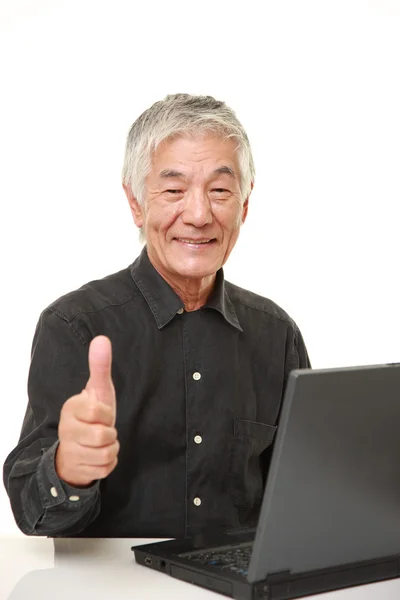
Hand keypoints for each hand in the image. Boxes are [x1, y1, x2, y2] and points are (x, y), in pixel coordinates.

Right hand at [55, 336, 118, 486]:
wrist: (78, 446)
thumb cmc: (92, 415)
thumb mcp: (98, 390)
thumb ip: (100, 366)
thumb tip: (102, 338)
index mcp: (71, 408)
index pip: (98, 411)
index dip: (106, 413)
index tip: (100, 413)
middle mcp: (65, 430)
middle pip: (102, 435)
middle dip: (110, 433)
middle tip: (102, 429)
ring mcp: (70, 452)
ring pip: (106, 454)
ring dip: (111, 448)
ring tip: (101, 442)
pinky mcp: (78, 470)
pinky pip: (105, 468)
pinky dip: (108, 463)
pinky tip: (98, 455)